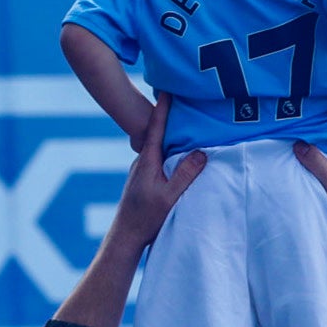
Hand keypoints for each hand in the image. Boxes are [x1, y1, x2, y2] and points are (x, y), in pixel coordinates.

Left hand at [108, 95, 206, 248]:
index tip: (169, 88)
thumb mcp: (169, 197)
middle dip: (169, 117)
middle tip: (182, 100)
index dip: (163, 108)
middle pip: (158, 133)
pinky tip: (178, 155)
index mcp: (147, 161)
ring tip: (186, 125)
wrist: (125, 237)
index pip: (156, 128)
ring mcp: (142, 171)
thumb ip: (185, 174)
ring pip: (159, 148)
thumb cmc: (146, 218)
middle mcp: (142, 161)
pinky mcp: (144, 180)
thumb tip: (201, 152)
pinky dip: (169, 152)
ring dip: (170, 136)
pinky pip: (159, 159)